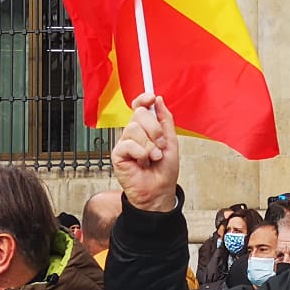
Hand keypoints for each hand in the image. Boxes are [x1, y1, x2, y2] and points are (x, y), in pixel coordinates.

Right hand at [111, 93, 180, 213]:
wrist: (159, 191)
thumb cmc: (164, 170)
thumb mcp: (171, 141)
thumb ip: (165, 120)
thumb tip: (158, 100)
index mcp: (146, 128)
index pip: (139, 107)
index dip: (143, 99)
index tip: (151, 98)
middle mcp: (134, 133)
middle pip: (138, 114)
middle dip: (154, 129)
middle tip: (160, 144)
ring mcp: (125, 143)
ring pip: (134, 129)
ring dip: (149, 145)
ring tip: (153, 158)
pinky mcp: (118, 155)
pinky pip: (128, 144)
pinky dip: (140, 153)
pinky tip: (143, 163)